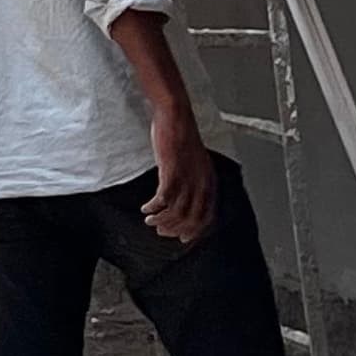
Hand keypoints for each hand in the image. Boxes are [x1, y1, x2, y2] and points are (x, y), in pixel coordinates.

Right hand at [141, 115, 215, 244]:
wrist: (176, 118)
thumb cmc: (184, 137)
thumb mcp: (197, 163)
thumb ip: (196, 180)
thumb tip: (188, 196)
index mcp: (210, 183)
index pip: (207, 217)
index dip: (194, 231)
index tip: (182, 238)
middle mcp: (201, 185)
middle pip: (191, 219)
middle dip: (174, 229)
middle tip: (160, 231)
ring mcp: (187, 180)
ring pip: (176, 212)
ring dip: (161, 221)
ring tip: (150, 221)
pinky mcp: (171, 173)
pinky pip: (162, 200)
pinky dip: (153, 208)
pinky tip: (146, 208)